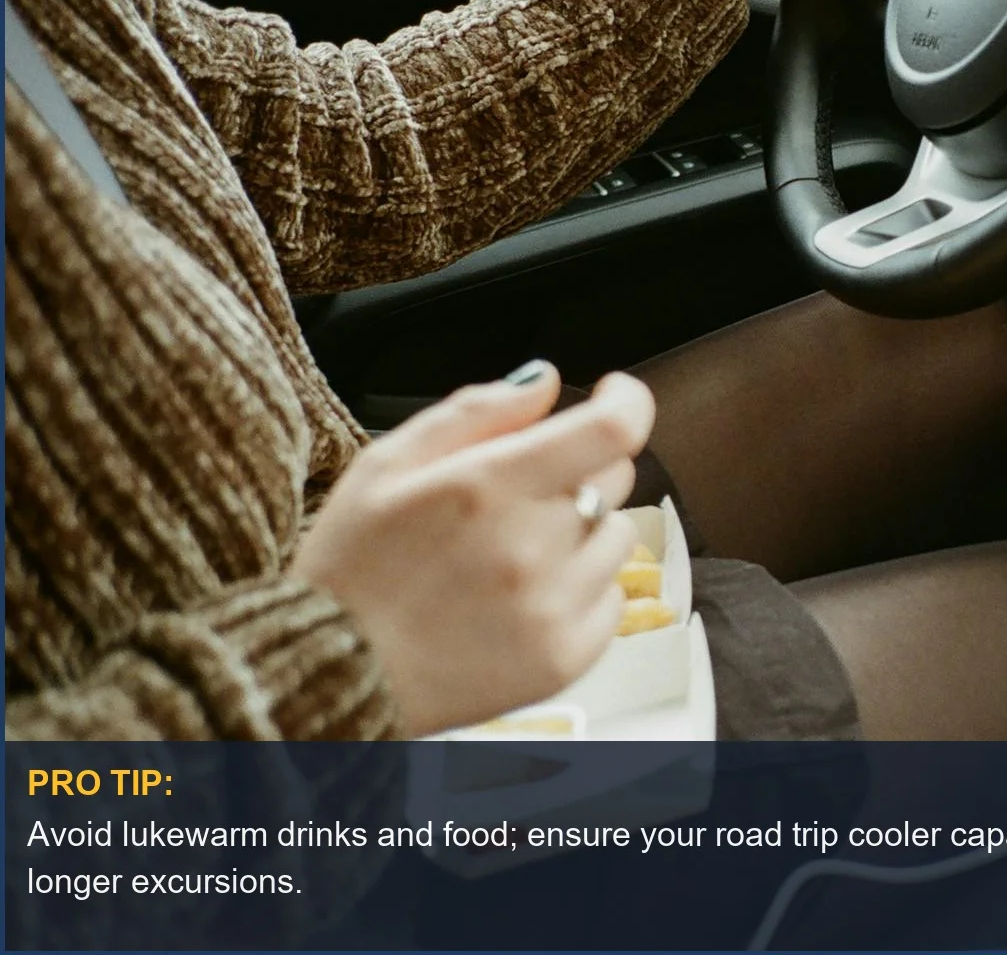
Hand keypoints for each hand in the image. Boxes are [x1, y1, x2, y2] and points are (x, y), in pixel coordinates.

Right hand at [293, 362, 653, 736]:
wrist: (330, 675)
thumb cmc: (351, 566)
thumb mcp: (387, 463)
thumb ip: (476, 410)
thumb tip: (545, 380)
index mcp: (486, 487)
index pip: (610, 430)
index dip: (626, 402)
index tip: (613, 396)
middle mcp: (530, 547)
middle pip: (615, 476)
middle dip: (580, 468)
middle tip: (522, 494)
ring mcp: (552, 607)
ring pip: (617, 536)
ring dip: (583, 532)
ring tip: (515, 553)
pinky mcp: (564, 657)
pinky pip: (612, 599)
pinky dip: (583, 590)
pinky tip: (526, 597)